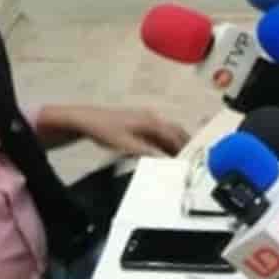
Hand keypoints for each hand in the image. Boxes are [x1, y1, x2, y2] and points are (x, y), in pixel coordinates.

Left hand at [43, 104, 189, 156]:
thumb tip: (165, 161)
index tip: (191, 160)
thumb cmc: (105, 131)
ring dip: (174, 145)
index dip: (184, 147)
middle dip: (184, 145)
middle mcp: (152, 118)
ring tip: (181, 161)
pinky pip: (158, 135)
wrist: (86, 120)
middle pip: (174, 131)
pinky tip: (164, 155)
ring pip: (167, 133)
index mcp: (151, 121)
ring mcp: (146, 120)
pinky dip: (164, 145)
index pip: (174, 135)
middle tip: (192, 160)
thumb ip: (147, 152)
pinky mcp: (139, 125)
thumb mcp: (126, 144)